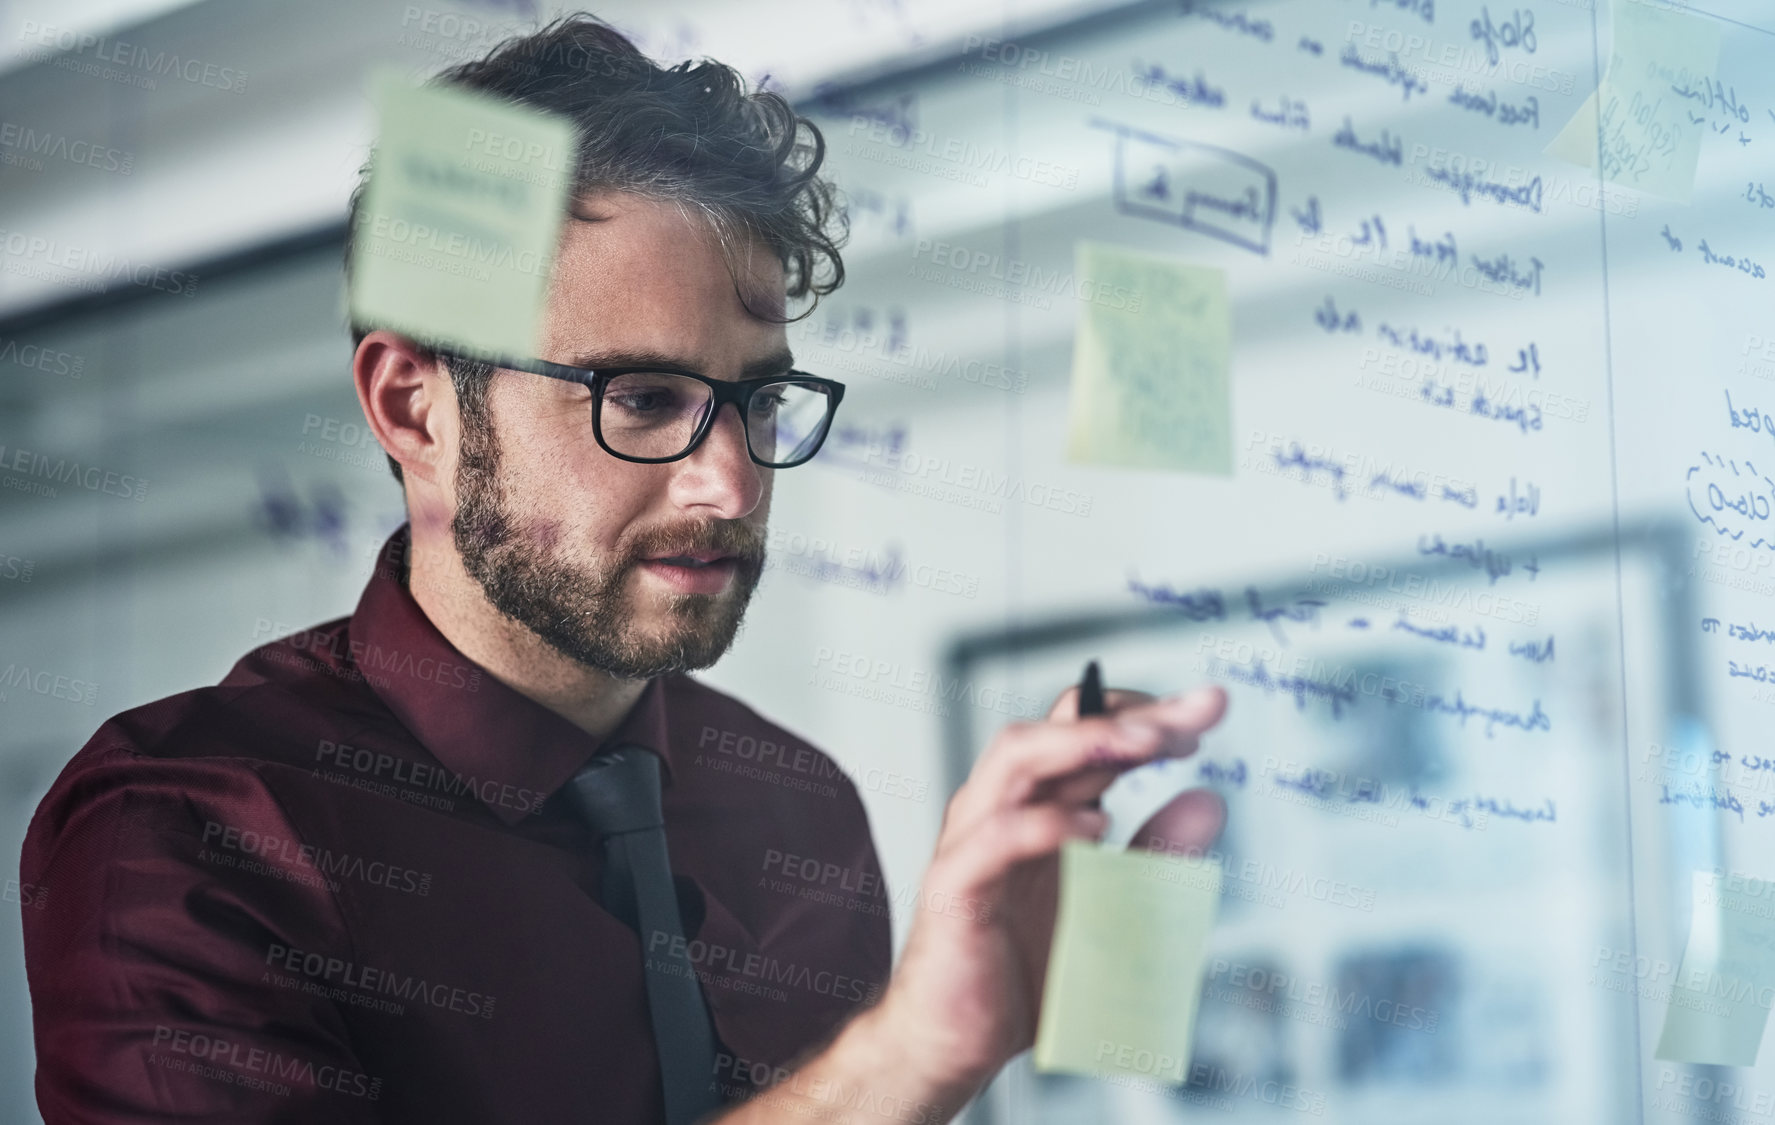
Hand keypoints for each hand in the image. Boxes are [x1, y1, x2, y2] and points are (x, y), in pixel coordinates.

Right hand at [871, 683, 1228, 1102]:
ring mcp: (972, 842)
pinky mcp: (954, 888)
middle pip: (1055, 730)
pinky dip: (1046, 825)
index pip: (1083, 731)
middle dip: (1124, 715)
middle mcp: (1001, 808)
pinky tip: (1095, 830)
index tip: (1205, 712)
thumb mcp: (1117, 907)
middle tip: (1189, 717)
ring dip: (1081, 744)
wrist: (954, 1042)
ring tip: (1144, 745)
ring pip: (1014, 760)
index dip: (1143, 714)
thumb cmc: (1024, 973)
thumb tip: (1210, 799)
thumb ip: (1157, 853)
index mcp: (1038, 806)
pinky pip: (993, 839)